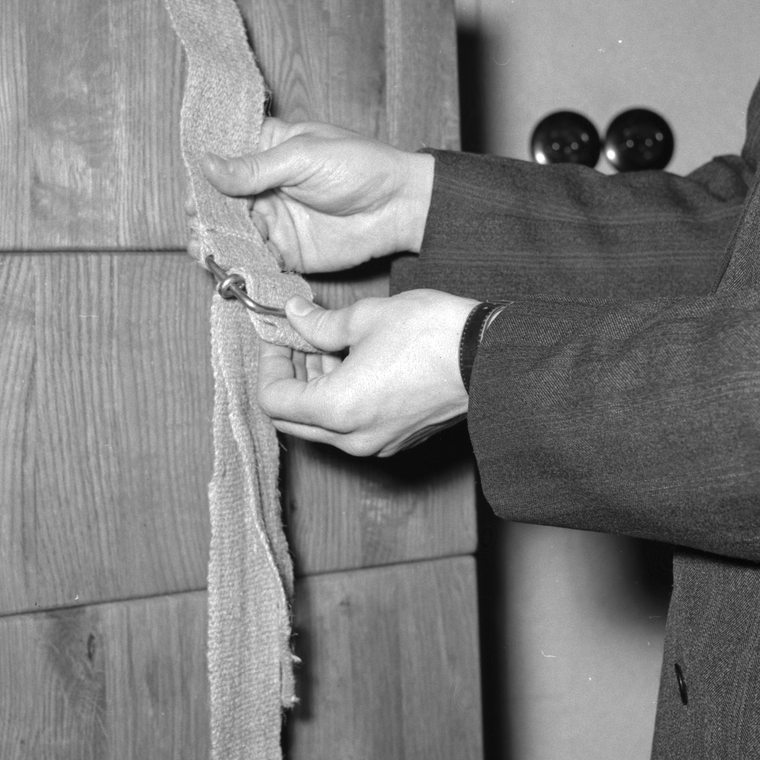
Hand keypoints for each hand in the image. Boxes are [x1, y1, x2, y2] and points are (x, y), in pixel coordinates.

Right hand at [195, 117, 434, 272]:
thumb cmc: (359, 167)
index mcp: (267, 150)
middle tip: (199, 229)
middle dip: (205, 217)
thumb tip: (206, 165)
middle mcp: (264, 187)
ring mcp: (274, 221)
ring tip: (206, 252)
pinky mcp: (286, 252)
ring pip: (233, 234)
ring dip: (218, 244)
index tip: (194, 194)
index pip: (223, 161)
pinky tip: (231, 268)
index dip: (203, 177)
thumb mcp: (302, 157)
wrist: (398, 207)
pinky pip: (256, 260)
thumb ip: (254, 168)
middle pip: (220, 203)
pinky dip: (241, 265)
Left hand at [258, 290, 478, 456]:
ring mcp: (377, 444)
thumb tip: (294, 315)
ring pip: (322, 424)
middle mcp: (352, 438)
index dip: (267, 363)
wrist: (491, 357)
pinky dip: (341, 399)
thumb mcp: (365, 317)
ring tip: (327, 344)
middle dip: (289, 376)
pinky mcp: (398, 440)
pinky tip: (355, 362)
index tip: (277, 335)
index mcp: (337, 409)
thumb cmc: (432, 335)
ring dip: (315, 387)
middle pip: (292, 419)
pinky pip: (352, 427)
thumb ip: (318, 323)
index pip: (273, 400)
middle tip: (296, 339)